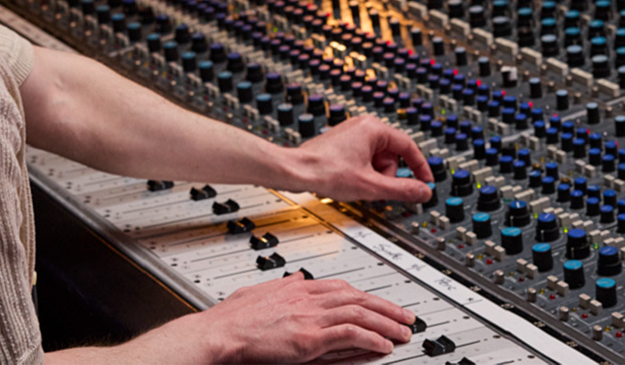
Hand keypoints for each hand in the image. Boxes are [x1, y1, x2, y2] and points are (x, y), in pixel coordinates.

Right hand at [190, 273, 415, 362]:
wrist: (220, 333)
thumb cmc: (232, 319)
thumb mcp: (260, 291)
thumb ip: (282, 285)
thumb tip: (297, 278)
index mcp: (297, 288)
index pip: (341, 287)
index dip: (365, 294)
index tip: (380, 301)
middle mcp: (307, 298)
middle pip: (357, 298)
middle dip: (385, 307)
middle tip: (405, 316)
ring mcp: (310, 317)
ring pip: (359, 314)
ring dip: (385, 324)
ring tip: (402, 333)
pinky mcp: (310, 337)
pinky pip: (349, 334)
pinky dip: (370, 339)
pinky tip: (383, 346)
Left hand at [288, 116, 433, 202]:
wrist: (295, 171)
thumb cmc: (325, 170)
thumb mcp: (371, 185)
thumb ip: (402, 189)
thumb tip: (423, 192)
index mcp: (373, 128)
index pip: (409, 146)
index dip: (420, 167)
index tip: (426, 182)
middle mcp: (363, 127)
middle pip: (392, 156)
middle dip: (387, 176)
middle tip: (375, 188)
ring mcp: (351, 136)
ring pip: (378, 161)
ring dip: (374, 177)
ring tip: (357, 185)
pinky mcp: (343, 145)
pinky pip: (364, 161)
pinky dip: (362, 174)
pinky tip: (350, 182)